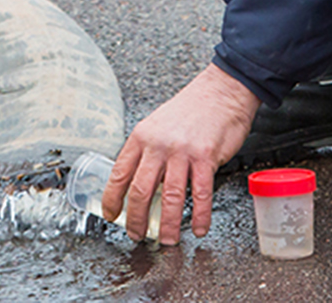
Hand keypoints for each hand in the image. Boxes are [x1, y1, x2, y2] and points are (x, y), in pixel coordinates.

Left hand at [101, 64, 258, 243]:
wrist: (221, 91)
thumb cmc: (190, 110)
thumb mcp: (157, 125)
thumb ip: (147, 152)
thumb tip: (139, 183)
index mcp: (141, 137)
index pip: (119, 173)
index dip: (112, 199)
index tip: (111, 215)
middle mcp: (158, 145)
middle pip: (140, 191)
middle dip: (137, 219)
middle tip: (137, 235)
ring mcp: (182, 152)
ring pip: (170, 198)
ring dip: (168, 225)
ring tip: (167, 240)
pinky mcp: (206, 158)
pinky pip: (200, 194)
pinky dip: (200, 216)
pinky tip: (199, 228)